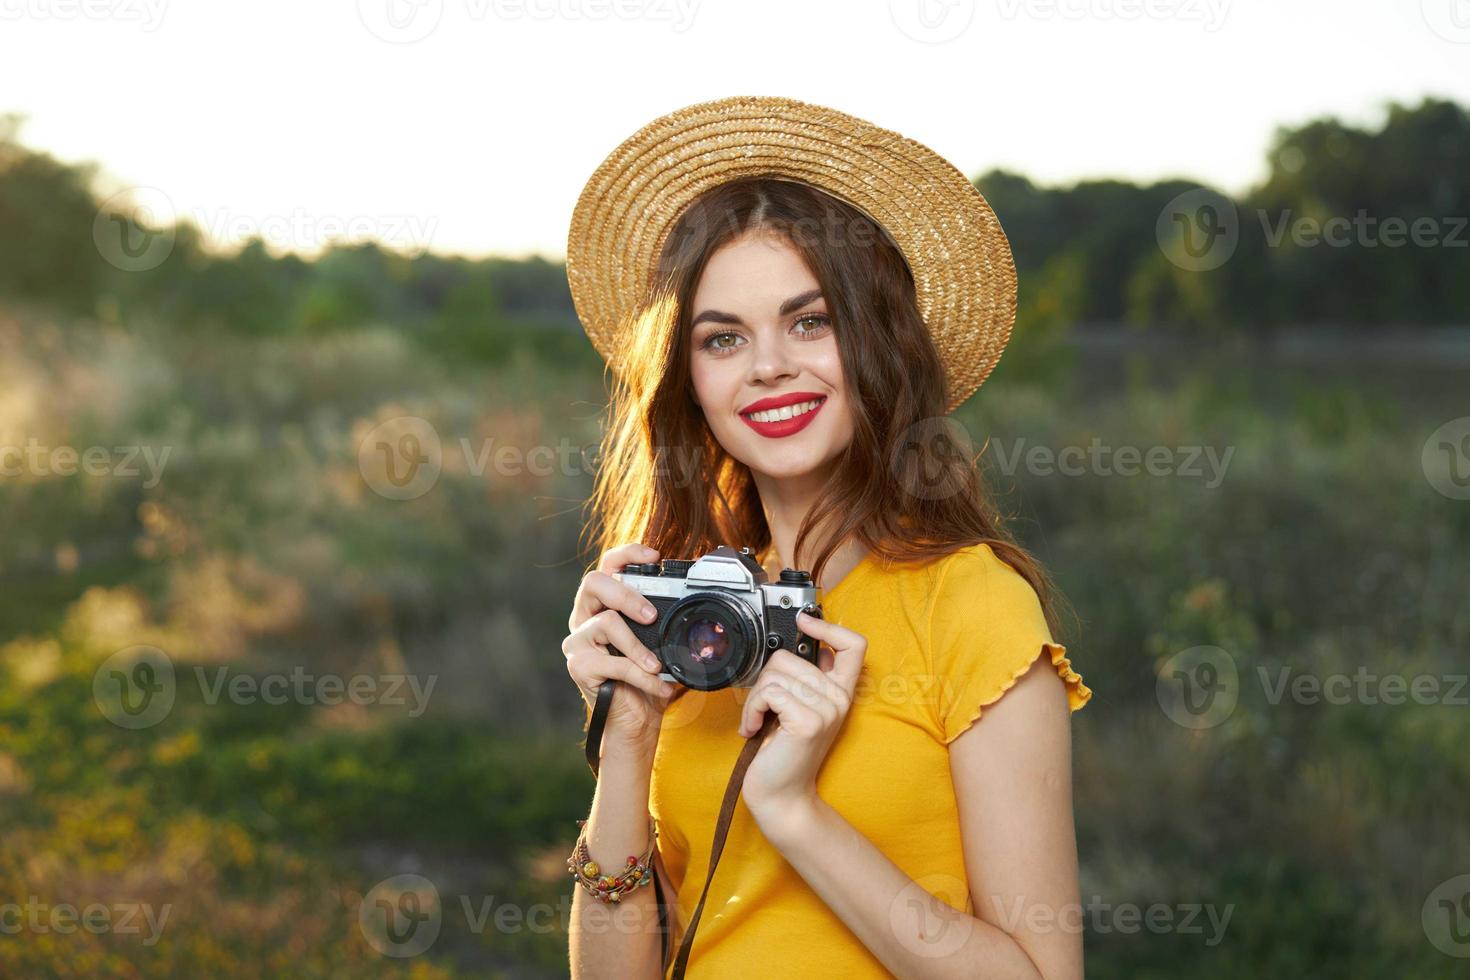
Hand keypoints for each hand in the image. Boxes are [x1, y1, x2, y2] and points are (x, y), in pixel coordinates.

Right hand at [563, 543, 680, 750]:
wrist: (635, 723)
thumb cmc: (646, 680)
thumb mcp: (658, 645)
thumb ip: (662, 622)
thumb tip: (694, 601)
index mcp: (603, 606)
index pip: (607, 566)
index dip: (627, 553)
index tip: (654, 555)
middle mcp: (584, 618)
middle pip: (594, 583)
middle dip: (627, 594)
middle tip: (651, 615)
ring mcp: (577, 641)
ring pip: (606, 622)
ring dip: (637, 646)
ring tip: (656, 665)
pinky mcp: (578, 666)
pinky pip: (614, 662)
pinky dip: (642, 675)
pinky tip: (658, 685)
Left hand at [738, 611, 866, 826]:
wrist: (781, 797)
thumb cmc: (783, 753)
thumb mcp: (798, 709)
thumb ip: (803, 680)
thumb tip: (794, 647)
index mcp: (841, 692)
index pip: (854, 645)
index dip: (828, 627)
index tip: (804, 621)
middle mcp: (839, 699)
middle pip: (789, 656)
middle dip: (764, 681)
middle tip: (763, 709)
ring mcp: (827, 709)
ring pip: (774, 674)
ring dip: (754, 699)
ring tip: (758, 722)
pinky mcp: (808, 722)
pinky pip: (769, 693)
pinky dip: (752, 710)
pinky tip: (754, 729)